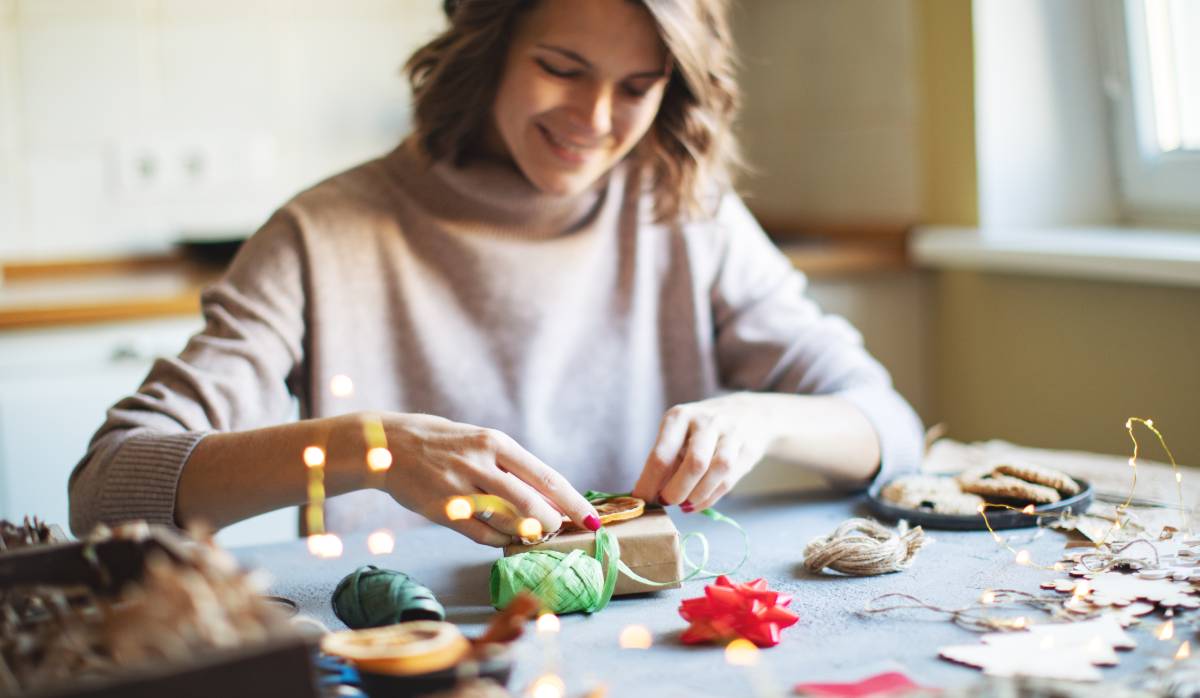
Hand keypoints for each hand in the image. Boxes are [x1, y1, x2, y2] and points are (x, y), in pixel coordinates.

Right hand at [366, 413, 599, 545]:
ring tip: (534, 534)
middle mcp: (481, 463)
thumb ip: (510, 466)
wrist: (388, 445)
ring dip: (528, 533)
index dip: (573, 502)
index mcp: (496, 443)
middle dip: (554, 522)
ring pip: (509, 520)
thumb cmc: (442, 442)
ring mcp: (461, 488)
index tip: (593, 519)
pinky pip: (482, 534)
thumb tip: (549, 495)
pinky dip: (500, 541)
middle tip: (560, 530)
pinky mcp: (443, 510)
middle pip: (532, 503)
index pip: (546, 477)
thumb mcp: (480, 441)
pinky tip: (507, 539)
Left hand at [631, 394, 772, 511]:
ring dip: (697, 495)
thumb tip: (645, 495)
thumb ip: (665, 463)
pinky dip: (711, 497)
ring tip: (685, 505)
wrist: (748, 412)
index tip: (641, 501)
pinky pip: (729, 479)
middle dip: (677, 490)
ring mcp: (731, 433)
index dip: (649, 483)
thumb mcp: (679, 435)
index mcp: (679, 417)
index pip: (661, 455)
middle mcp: (706, 421)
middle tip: (667, 502)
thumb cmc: (701, 430)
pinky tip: (699, 502)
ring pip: (717, 470)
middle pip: (694, 463)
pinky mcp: (748, 448)